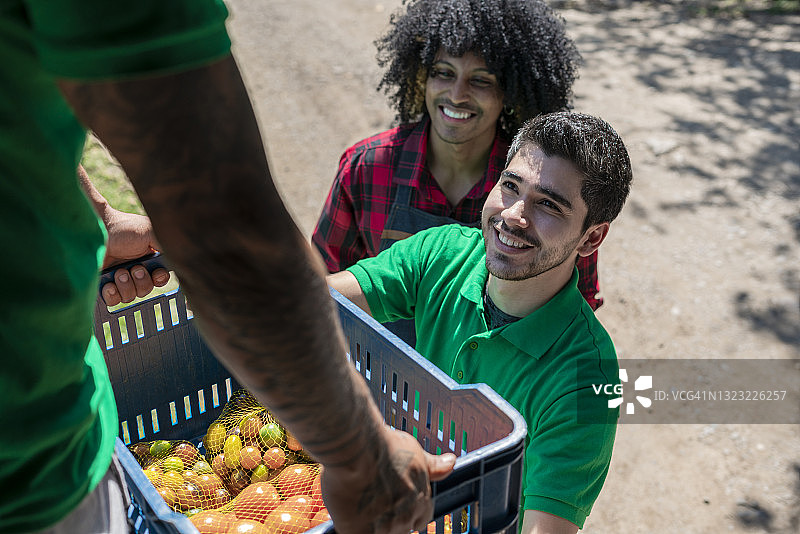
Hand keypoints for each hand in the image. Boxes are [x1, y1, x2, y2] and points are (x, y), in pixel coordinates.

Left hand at [100, 208, 168, 304]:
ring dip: (127, 286)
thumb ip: (166, 245)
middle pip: (147, 290)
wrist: (96, 229)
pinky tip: (109, 284)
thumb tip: (178, 257)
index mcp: (149, 259)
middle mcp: (135, 270)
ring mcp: (118, 278)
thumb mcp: (151, 231)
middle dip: (142, 281)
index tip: (157, 274)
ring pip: (131, 297)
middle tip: (134, 268)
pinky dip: (113, 295)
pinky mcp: (103, 285)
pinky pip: (113, 301)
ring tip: (119, 272)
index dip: (160, 280)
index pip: (160, 278)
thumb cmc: (123, 228)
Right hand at [321, 425, 455, 533]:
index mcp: (420, 500)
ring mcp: (383, 529)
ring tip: (356, 501)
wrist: (358, 448)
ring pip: (378, 533)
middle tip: (371, 498)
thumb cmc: (384, 445)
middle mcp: (405, 518)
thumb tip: (452, 463)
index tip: (396, 503)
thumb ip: (432, 466)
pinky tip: (345, 511)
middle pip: (399, 527)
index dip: (409, 512)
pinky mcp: (359, 532)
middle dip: (387, 517)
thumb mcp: (414, 451)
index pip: (421, 518)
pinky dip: (350, 525)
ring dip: (368, 522)